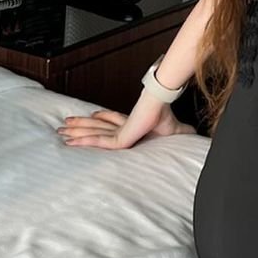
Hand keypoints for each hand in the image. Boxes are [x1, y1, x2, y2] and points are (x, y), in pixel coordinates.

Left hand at [57, 103, 194, 149]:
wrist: (170, 114)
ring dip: (76, 132)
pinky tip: (71, 142)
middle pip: (98, 126)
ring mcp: (121, 130)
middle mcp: (125, 125)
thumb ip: (182, 134)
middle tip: (64, 126)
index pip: (115, 120)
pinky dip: (84, 142)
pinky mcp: (120, 138)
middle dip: (81, 126)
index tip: (93, 116)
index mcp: (136, 124)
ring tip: (61, 131)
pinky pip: (99, 142)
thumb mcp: (176, 132)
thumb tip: (196, 134)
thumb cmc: (172, 120)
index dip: (103, 118)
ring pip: (94, 133)